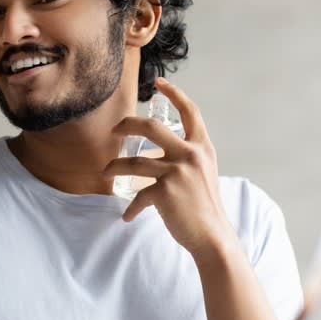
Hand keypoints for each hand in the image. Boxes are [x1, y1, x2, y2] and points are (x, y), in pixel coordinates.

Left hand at [104, 77, 233, 260]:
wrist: (213, 236)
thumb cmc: (205, 207)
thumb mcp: (203, 173)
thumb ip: (186, 158)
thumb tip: (156, 154)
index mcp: (202, 147)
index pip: (190, 112)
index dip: (174, 94)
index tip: (159, 83)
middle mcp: (191, 155)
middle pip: (151, 127)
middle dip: (127, 124)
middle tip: (115, 131)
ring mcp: (177, 172)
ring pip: (133, 162)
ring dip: (115, 167)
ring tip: (107, 173)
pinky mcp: (165, 192)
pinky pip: (138, 196)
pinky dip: (131, 207)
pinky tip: (128, 215)